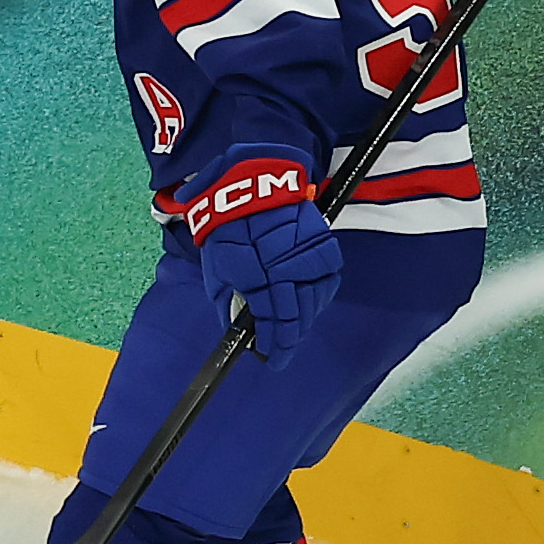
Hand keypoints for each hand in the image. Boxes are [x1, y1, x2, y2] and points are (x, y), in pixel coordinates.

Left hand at [179, 157, 340, 361]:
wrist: (251, 185)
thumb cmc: (228, 230)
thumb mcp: (217, 270)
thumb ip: (228, 303)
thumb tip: (240, 330)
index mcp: (255, 273)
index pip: (271, 319)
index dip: (273, 343)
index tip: (270, 358)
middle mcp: (285, 265)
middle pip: (297, 314)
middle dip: (289, 338)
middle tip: (281, 351)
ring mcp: (308, 254)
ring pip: (315, 301)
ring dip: (304, 321)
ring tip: (293, 333)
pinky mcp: (324, 243)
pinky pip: (327, 281)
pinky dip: (318, 298)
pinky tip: (308, 306)